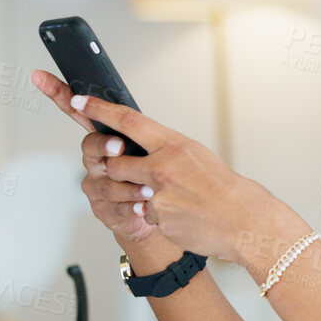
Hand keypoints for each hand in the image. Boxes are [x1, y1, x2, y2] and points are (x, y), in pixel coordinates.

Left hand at [29, 69, 268, 260]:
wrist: (243, 220)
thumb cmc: (222, 188)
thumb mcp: (195, 155)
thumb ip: (166, 149)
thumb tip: (143, 145)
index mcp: (173, 144)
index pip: (128, 120)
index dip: (99, 109)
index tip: (77, 100)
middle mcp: (162, 166)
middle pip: (115, 163)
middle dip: (116, 169)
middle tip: (134, 175)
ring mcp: (158, 194)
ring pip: (127, 191)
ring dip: (138, 195)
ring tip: (170, 198)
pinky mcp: (157, 218)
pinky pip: (144, 215)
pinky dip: (157, 217)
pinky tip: (180, 216)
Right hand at [31, 69, 161, 245]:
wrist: (162, 211)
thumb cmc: (155, 175)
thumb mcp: (151, 145)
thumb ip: (133, 125)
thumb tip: (122, 105)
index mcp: (104, 138)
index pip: (77, 111)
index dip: (58, 93)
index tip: (41, 77)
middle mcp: (95, 160)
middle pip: (89, 146)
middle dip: (103, 145)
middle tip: (119, 147)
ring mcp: (97, 185)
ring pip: (104, 182)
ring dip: (127, 186)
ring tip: (148, 190)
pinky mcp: (104, 209)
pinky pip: (113, 208)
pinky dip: (130, 208)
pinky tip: (142, 207)